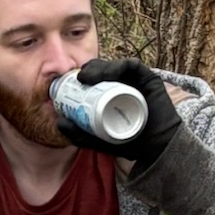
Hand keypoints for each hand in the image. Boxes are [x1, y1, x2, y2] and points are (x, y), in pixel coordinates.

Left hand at [57, 58, 179, 171]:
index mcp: (111, 94)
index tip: (68, 85)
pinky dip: (116, 67)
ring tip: (85, 78)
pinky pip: (131, 66)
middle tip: (77, 80)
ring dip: (98, 68)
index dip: (80, 78)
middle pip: (102, 70)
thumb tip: (59, 123)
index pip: (94, 80)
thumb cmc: (129, 143)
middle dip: (87, 71)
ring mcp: (135, 80)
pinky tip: (105, 75)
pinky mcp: (148, 77)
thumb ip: (79, 135)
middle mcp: (123, 84)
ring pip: (113, 66)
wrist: (155, 148)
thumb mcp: (98, 140)